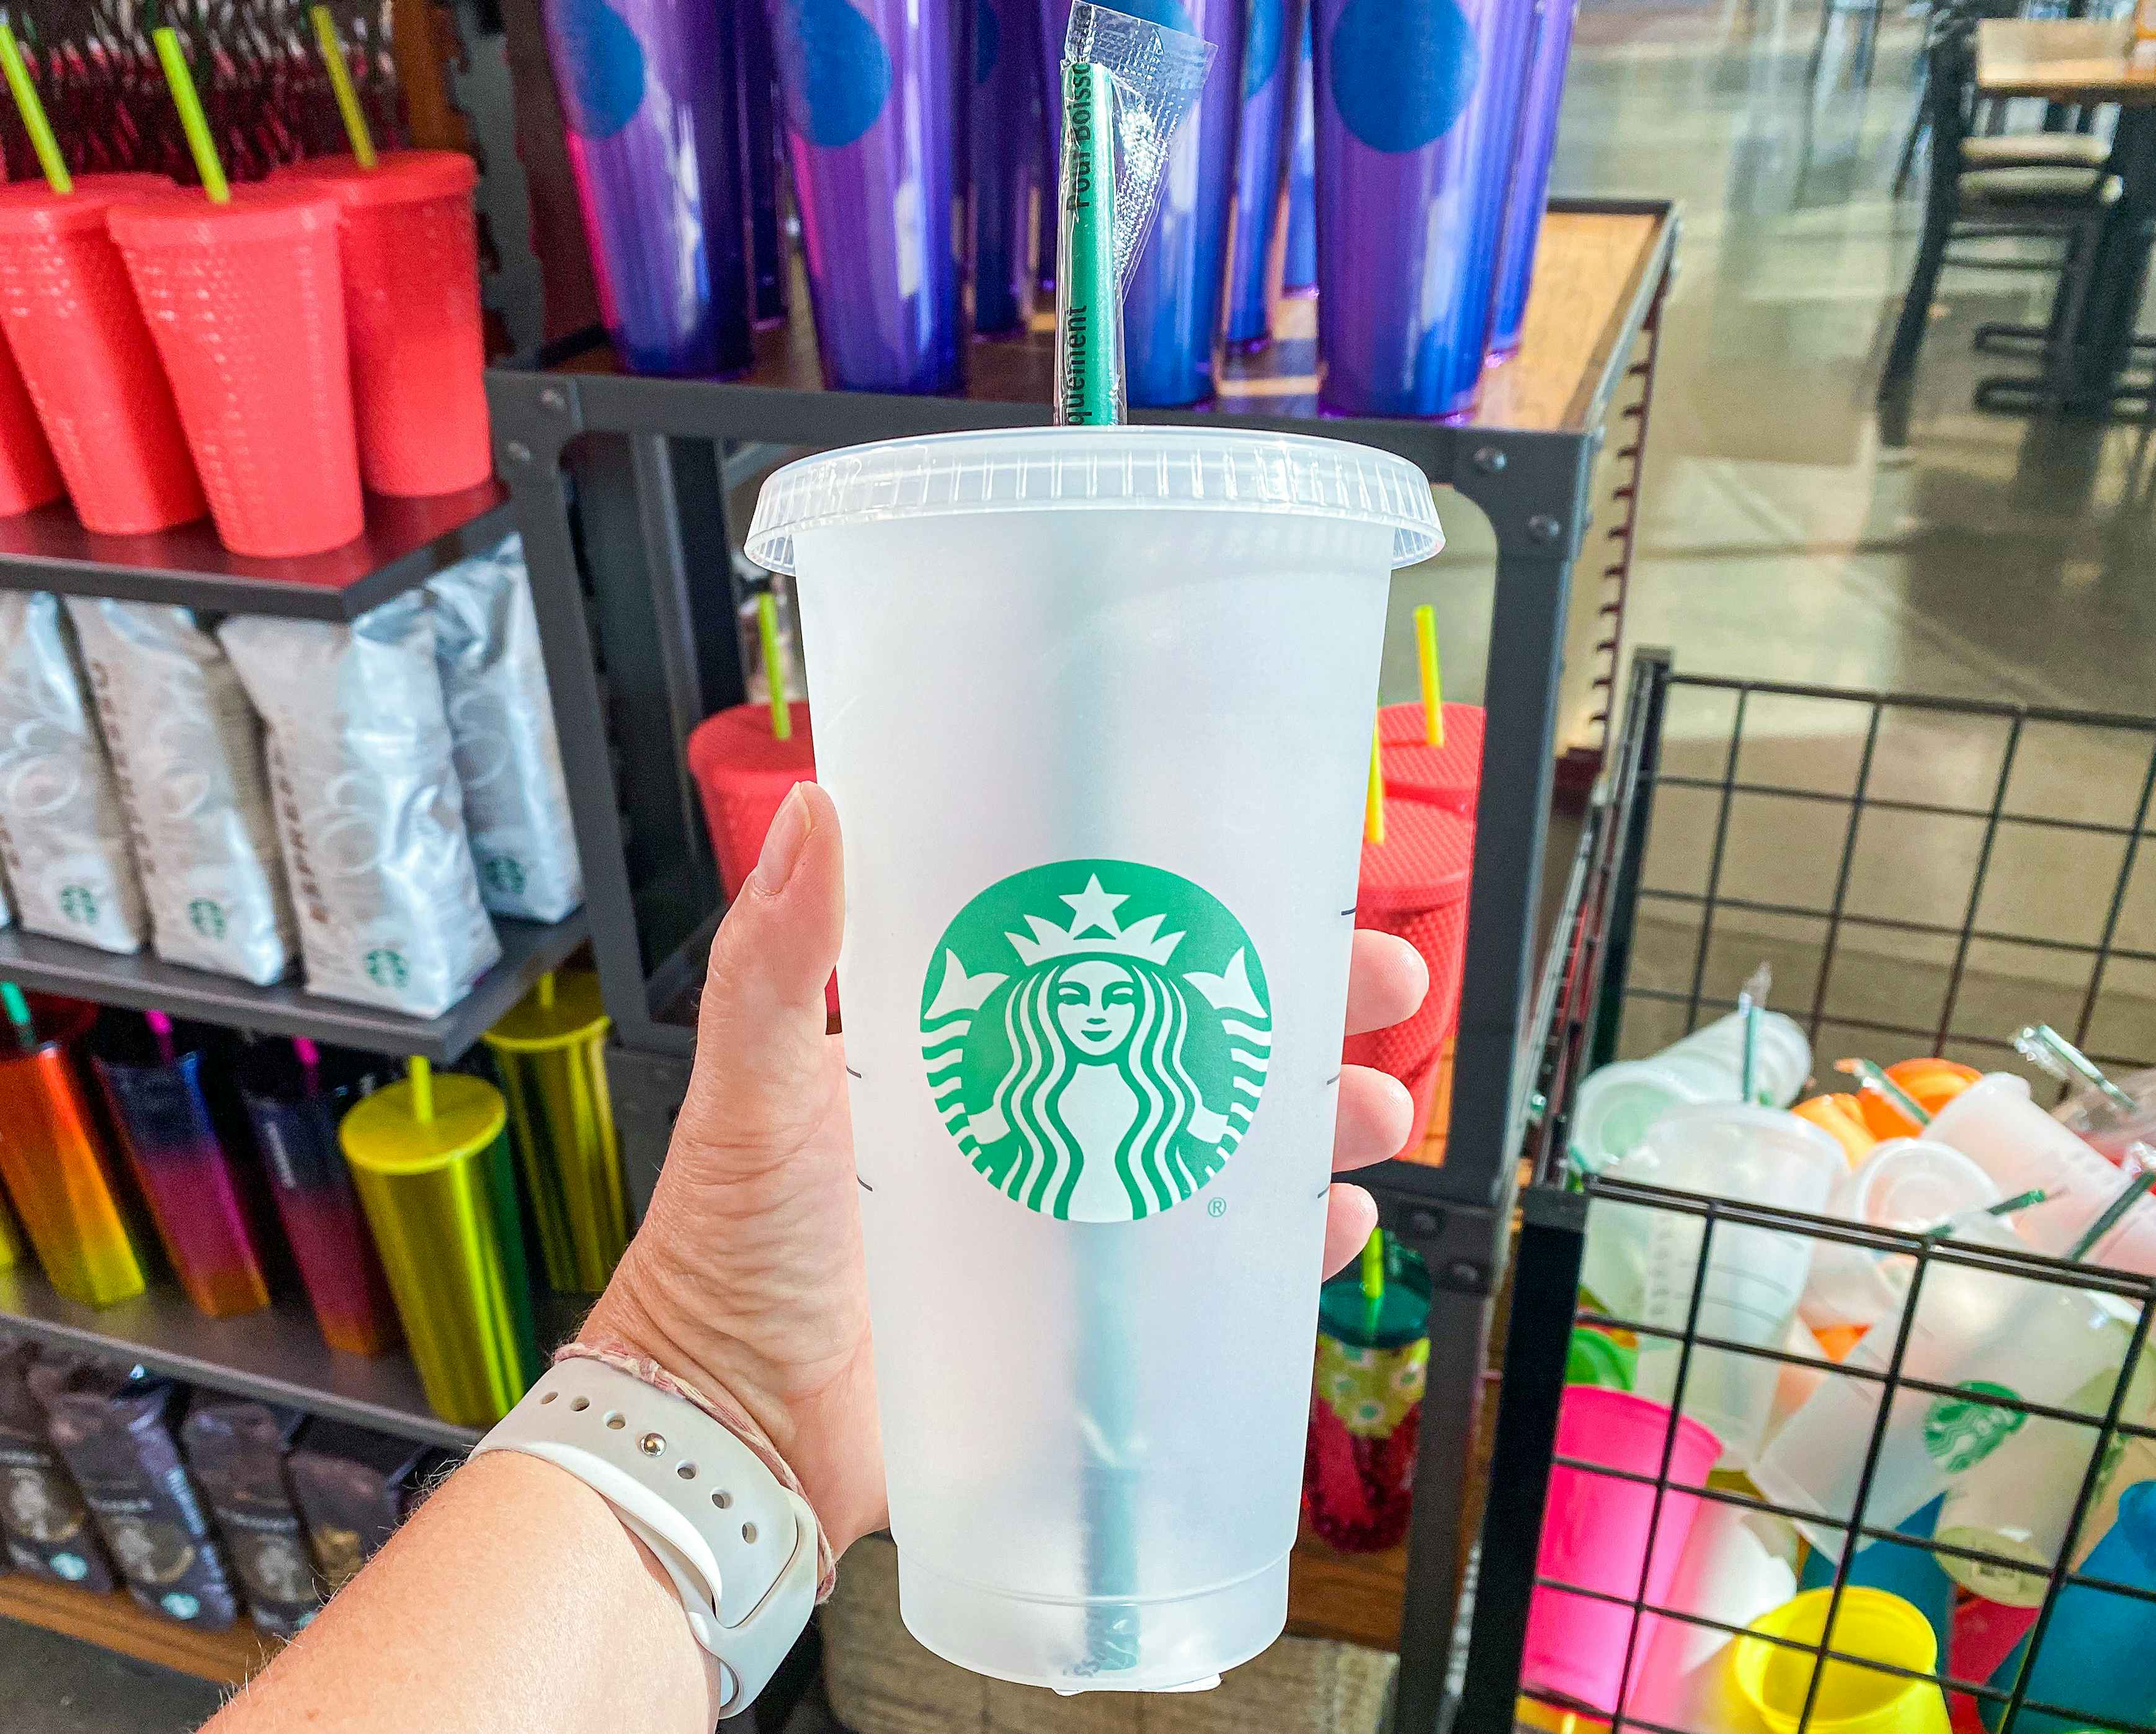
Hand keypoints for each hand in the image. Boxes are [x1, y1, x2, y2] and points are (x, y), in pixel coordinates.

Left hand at [583, 783, 1428, 1554]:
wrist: (728, 1431)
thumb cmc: (724, 1254)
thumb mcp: (749, 1089)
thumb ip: (775, 962)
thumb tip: (812, 814)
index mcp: (959, 1042)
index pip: (1098, 952)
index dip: (1191, 915)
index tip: (1271, 876)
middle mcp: (1026, 1115)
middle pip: (1188, 1042)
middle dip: (1292, 1013)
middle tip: (1376, 985)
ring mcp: (1064, 1216)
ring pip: (1218, 1149)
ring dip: (1308, 1123)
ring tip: (1373, 1110)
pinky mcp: (1084, 1318)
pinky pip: (1203, 1273)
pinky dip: (1277, 1247)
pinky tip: (1329, 1223)